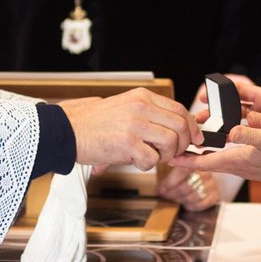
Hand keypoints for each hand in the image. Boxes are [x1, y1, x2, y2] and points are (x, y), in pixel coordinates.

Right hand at [61, 88, 200, 170]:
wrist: (66, 130)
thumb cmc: (93, 123)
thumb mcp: (124, 107)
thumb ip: (149, 115)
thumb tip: (176, 130)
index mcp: (142, 97)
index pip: (180, 110)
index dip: (192, 127)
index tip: (193, 139)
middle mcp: (141, 107)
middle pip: (181, 126)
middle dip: (183, 145)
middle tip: (172, 154)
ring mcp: (135, 125)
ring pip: (172, 143)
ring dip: (165, 156)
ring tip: (150, 157)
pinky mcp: (127, 143)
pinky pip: (152, 159)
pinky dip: (147, 165)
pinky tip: (134, 161)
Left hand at [156, 165, 220, 210]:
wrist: (211, 176)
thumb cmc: (190, 173)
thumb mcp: (179, 169)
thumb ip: (170, 175)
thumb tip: (157, 190)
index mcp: (196, 162)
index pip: (182, 172)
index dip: (169, 182)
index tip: (160, 189)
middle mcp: (206, 173)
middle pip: (185, 187)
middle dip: (171, 193)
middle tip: (164, 195)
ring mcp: (211, 185)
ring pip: (191, 197)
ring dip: (180, 200)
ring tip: (173, 199)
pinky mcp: (215, 195)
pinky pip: (200, 204)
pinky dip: (191, 205)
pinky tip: (185, 204)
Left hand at [169, 124, 260, 188]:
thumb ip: (250, 135)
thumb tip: (230, 131)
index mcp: (237, 159)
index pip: (205, 161)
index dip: (186, 160)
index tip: (169, 158)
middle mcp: (238, 165)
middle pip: (207, 162)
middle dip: (190, 156)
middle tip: (174, 148)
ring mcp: (245, 166)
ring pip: (216, 160)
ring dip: (202, 153)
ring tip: (190, 145)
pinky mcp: (252, 164)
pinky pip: (226, 159)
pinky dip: (216, 152)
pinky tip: (217, 144)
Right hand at [202, 76, 260, 155]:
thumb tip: (243, 124)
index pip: (241, 89)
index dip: (223, 90)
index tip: (207, 93)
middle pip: (235, 103)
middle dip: (217, 109)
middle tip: (200, 115)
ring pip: (238, 116)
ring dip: (223, 121)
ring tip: (207, 127)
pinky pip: (245, 128)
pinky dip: (233, 130)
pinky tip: (223, 138)